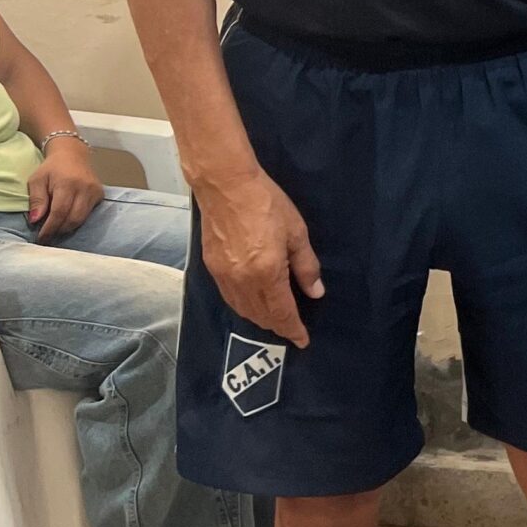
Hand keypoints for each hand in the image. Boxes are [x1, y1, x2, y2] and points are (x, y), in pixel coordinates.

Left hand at [26, 138, 104, 240]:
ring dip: (67, 227)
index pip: (59, 212)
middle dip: (59, 230)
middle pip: (73, 219)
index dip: (50, 228)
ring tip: (55, 228)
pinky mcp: (100, 194)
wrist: (72, 154)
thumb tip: (35, 220)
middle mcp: (84, 188)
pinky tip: (66, 218)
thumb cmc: (51, 168)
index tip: (41, 238)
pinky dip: (76, 220)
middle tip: (48, 235)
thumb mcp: (37, 180)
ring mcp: (94, 191)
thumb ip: (36, 200)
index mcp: (67, 183)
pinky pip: (88, 214)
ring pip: (81, 219)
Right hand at [195, 167, 323, 348]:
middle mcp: (242, 282)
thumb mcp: (296, 232)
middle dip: (278, 326)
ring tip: (276, 319)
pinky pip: (230, 298)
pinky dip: (244, 306)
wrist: (226, 186)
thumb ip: (306, 266)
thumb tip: (315, 293)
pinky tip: (253, 302)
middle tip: (293, 329)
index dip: (294, 330)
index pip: (282, 313)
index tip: (303, 341)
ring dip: (260, 319)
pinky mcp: (211, 268)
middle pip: (261, 316)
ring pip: (243, 310)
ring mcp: (224, 276)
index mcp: (266, 274)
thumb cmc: (267, 204)